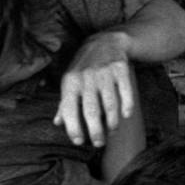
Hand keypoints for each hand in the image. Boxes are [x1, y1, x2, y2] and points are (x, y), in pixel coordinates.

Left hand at [54, 31, 134, 147]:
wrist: (106, 41)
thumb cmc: (85, 67)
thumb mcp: (71, 81)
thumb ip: (65, 102)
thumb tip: (57, 123)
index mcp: (70, 82)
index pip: (69, 109)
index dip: (73, 128)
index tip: (78, 141)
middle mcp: (86, 78)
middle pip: (91, 111)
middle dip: (95, 131)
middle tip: (98, 143)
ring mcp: (104, 73)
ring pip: (110, 104)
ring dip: (112, 122)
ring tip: (112, 131)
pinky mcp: (121, 69)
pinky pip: (126, 92)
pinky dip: (127, 106)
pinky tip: (126, 115)